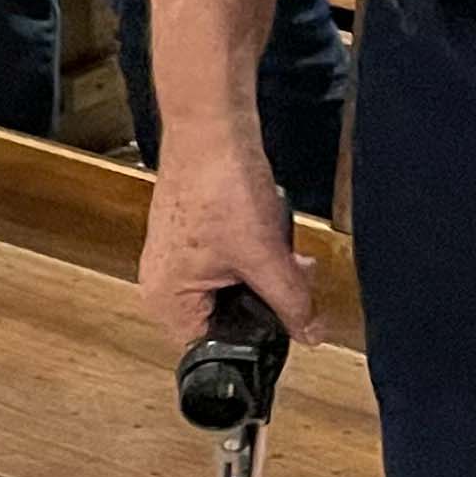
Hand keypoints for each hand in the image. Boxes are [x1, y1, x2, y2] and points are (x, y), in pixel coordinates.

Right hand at [139, 127, 318, 352]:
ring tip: (286, 254)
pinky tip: (272, 235)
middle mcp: (162, 284)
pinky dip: (252, 255)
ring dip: (263, 276)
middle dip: (264, 303)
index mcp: (167, 301)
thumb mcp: (266, 256)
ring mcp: (173, 258)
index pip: (213, 349)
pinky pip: (225, 263)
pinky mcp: (188, 235)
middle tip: (294, 283)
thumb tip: (313, 335)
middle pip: (222, 318)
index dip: (254, 339)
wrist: (211, 127)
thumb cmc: (221, 186)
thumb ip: (292, 302)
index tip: (285, 325)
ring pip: (228, 289)